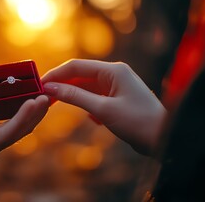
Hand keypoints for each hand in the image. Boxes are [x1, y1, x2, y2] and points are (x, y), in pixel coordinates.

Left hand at [0, 60, 48, 170]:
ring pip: (16, 126)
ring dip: (34, 111)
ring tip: (48, 95)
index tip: (27, 78)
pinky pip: (9, 132)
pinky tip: (36, 103)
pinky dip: (25, 118)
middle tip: (48, 88)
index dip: (12, 91)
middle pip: (11, 115)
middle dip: (30, 103)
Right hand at [42, 59, 165, 154]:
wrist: (165, 138)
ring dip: (72, 96)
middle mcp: (114, 73)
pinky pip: (95, 96)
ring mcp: (116, 86)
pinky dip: (86, 104)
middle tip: (42, 97)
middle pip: (80, 75)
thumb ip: (75, 97)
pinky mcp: (118, 98)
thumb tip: (50, 89)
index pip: (76, 66)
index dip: (55, 74)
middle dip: (61, 85)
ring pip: (86, 87)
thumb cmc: (138, 122)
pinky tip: (88, 117)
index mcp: (113, 70)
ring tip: (55, 105)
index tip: (39, 84)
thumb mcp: (103, 109)